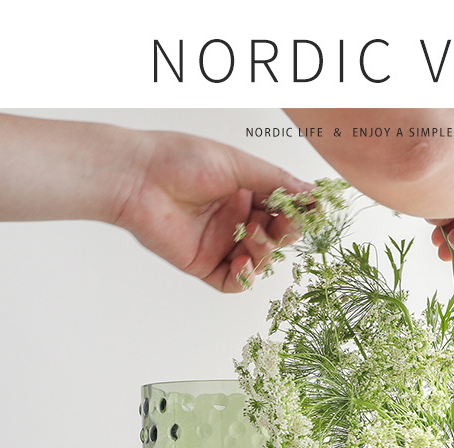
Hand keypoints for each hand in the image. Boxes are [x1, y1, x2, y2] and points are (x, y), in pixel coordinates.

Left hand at [113, 130, 311, 291]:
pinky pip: (234, 282)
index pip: (283, 208)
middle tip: (283, 224)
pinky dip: (245, 277)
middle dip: (286, 232)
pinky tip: (242, 263)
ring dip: (265, 251)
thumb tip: (312, 192)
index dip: (299, 211)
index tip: (314, 210)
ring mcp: (221, 243)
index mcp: (244, 191)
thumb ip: (276, 183)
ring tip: (253, 235)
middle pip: (276, 237)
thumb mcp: (238, 165)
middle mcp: (235, 218)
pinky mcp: (204, 264)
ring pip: (260, 260)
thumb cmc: (181, 160)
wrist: (138, 178)